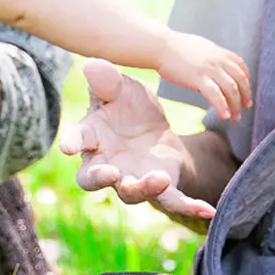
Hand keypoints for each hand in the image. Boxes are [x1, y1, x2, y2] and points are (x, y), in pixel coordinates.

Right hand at [61, 59, 215, 222]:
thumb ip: (107, 80)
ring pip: (132, 193)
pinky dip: (189, 207)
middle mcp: (107, 163)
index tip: (67, 147)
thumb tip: (91, 65)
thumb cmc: (125, 108)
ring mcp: (133, 179)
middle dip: (100, 178)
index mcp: (93, 137)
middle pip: (94, 179)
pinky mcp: (161, 188)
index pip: (78, 140)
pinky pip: (173, 202)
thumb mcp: (120, 89)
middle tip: (110, 174)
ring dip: (144, 188)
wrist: (152, 131)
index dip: (72, 143)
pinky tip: (207, 209)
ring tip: (161, 178)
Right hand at [157, 34, 251, 120]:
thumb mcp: (202, 48)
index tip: (246, 93)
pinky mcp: (198, 78)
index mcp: (220, 52)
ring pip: (231, 89)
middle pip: (240, 80)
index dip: (247, 82)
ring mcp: (209, 69)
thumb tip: (218, 68)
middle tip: (244, 108)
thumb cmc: (177, 47)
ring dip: (235, 105)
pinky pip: (215, 95)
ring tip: (234, 117)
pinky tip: (224, 115)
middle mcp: (218, 60)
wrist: (160, 46)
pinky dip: (222, 106)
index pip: (242, 67)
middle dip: (245, 96)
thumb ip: (213, 57)